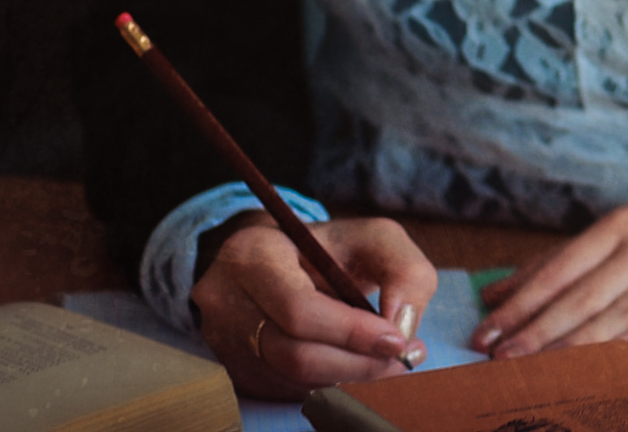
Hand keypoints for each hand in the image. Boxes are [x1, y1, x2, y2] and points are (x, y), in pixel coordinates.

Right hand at [192, 215, 434, 401]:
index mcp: (253, 255)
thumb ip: (404, 270)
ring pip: (290, 379)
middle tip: (401, 358)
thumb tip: (403, 324)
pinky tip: (353, 363)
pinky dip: (328, 382)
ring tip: (386, 360)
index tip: (396, 339)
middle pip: (292, 354)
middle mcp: (225, 299)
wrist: (283, 260)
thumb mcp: (375, 237)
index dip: (352, 332)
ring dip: (347, 377)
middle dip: (356, 363)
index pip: (298, 309)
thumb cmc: (332, 248)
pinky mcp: (233, 367)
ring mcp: (223, 338)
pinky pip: (285, 389)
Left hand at [471, 181, 627, 358]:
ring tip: (537, 369)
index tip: (485, 331)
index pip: (564, 266)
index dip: (523, 302)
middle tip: (498, 358)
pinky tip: (607, 365)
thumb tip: (501, 288)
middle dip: (538, 329)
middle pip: (586, 293)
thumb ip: (568, 258)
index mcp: (627, 222)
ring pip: (621, 313)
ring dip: (575, 345)